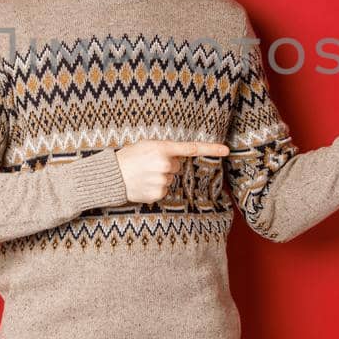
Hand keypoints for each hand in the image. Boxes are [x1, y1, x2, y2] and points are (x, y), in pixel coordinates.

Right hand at [114, 140, 230, 203]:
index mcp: (162, 148)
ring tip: (143, 174)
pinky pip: (164, 190)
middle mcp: (165, 164)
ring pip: (170, 178)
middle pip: (177, 166)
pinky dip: (156, 188)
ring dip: (160, 177)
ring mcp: (162, 181)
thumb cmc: (128, 157)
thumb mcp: (146, 145)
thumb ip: (165, 149)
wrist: (112, 176)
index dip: (211, 148)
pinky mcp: (158, 194)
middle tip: (148, 164)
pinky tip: (143, 184)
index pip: (192, 148)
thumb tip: (178, 160)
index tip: (226, 150)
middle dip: (166, 165)